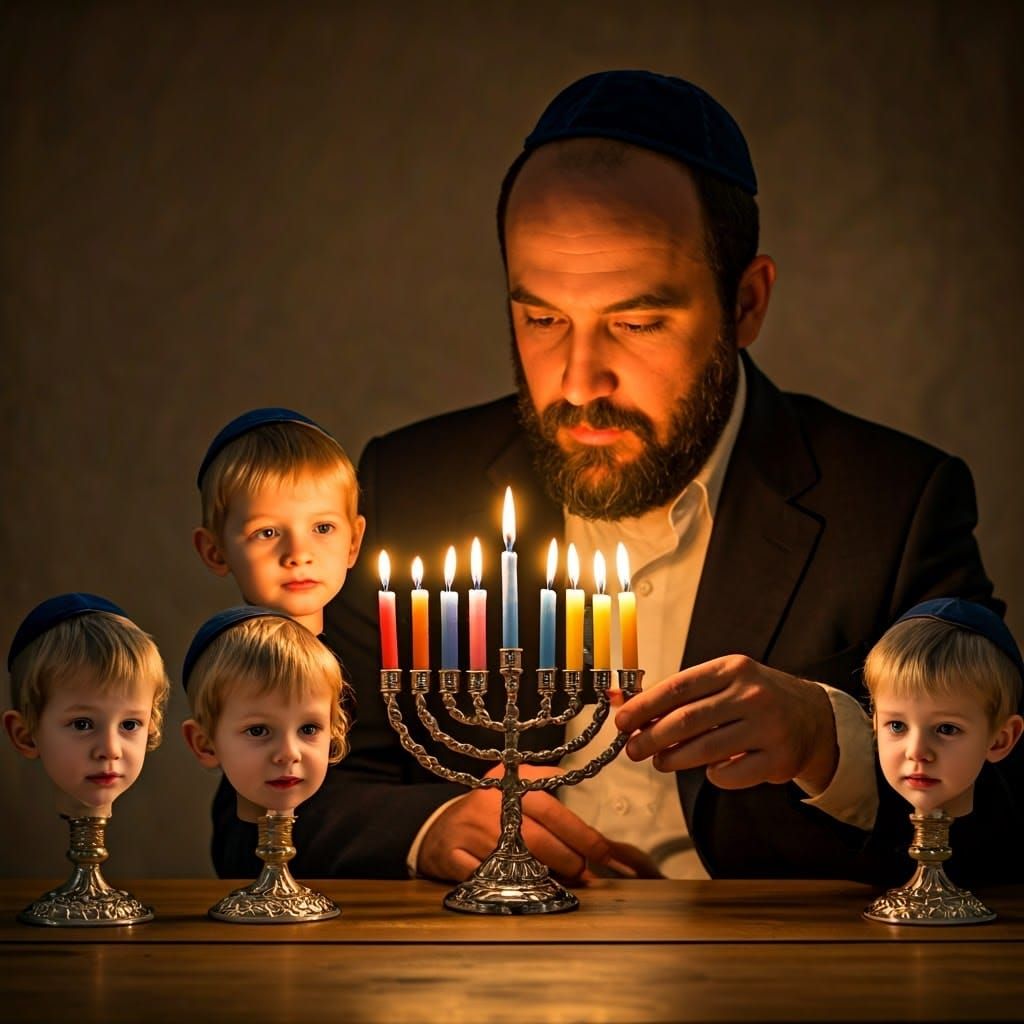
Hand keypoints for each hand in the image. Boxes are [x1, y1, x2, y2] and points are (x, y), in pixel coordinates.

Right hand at [416, 764, 657, 882]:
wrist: (439, 827)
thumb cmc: (488, 806)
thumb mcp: (514, 781)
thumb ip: (549, 781)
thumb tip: (587, 797)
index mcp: (511, 784)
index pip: (557, 813)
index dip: (585, 838)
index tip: (608, 856)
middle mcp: (491, 806)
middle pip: (542, 843)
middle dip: (570, 863)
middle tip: (584, 873)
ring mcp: (471, 833)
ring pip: (521, 865)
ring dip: (548, 878)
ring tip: (562, 880)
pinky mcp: (454, 859)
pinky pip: (492, 882)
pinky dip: (513, 890)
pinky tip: (525, 891)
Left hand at [613, 655, 838, 793]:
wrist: (813, 717)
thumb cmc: (755, 699)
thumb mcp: (725, 682)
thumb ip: (684, 695)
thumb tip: (631, 709)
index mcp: (732, 669)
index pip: (678, 687)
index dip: (644, 706)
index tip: (622, 721)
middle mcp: (752, 694)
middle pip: (687, 720)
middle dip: (651, 737)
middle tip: (632, 749)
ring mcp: (768, 727)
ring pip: (705, 750)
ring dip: (673, 759)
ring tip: (659, 761)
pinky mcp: (779, 759)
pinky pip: (729, 774)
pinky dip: (711, 775)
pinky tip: (709, 769)